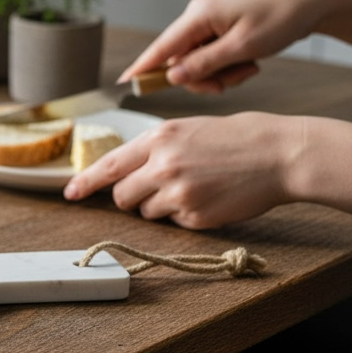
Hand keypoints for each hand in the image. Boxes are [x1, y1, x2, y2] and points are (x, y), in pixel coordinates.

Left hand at [63, 112, 302, 228]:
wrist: (281, 154)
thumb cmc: (238, 138)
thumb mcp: (189, 129)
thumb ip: (156, 148)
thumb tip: (127, 171)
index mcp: (159, 138)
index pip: (109, 165)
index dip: (85, 182)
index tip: (70, 193)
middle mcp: (162, 165)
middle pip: (123, 196)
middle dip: (132, 197)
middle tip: (157, 188)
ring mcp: (178, 193)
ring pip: (148, 212)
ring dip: (162, 206)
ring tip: (196, 186)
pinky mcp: (195, 216)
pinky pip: (176, 223)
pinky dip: (188, 216)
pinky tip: (211, 197)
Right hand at [118, 0, 323, 93]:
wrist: (309, 1)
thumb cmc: (280, 18)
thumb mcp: (242, 47)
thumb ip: (204, 63)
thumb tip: (172, 76)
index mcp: (198, 15)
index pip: (161, 46)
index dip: (142, 67)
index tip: (124, 83)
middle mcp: (197, 16)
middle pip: (179, 60)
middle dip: (201, 78)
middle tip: (228, 84)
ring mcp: (208, 22)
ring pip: (197, 62)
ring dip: (219, 74)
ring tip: (247, 69)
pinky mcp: (220, 29)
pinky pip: (211, 56)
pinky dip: (227, 67)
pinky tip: (248, 63)